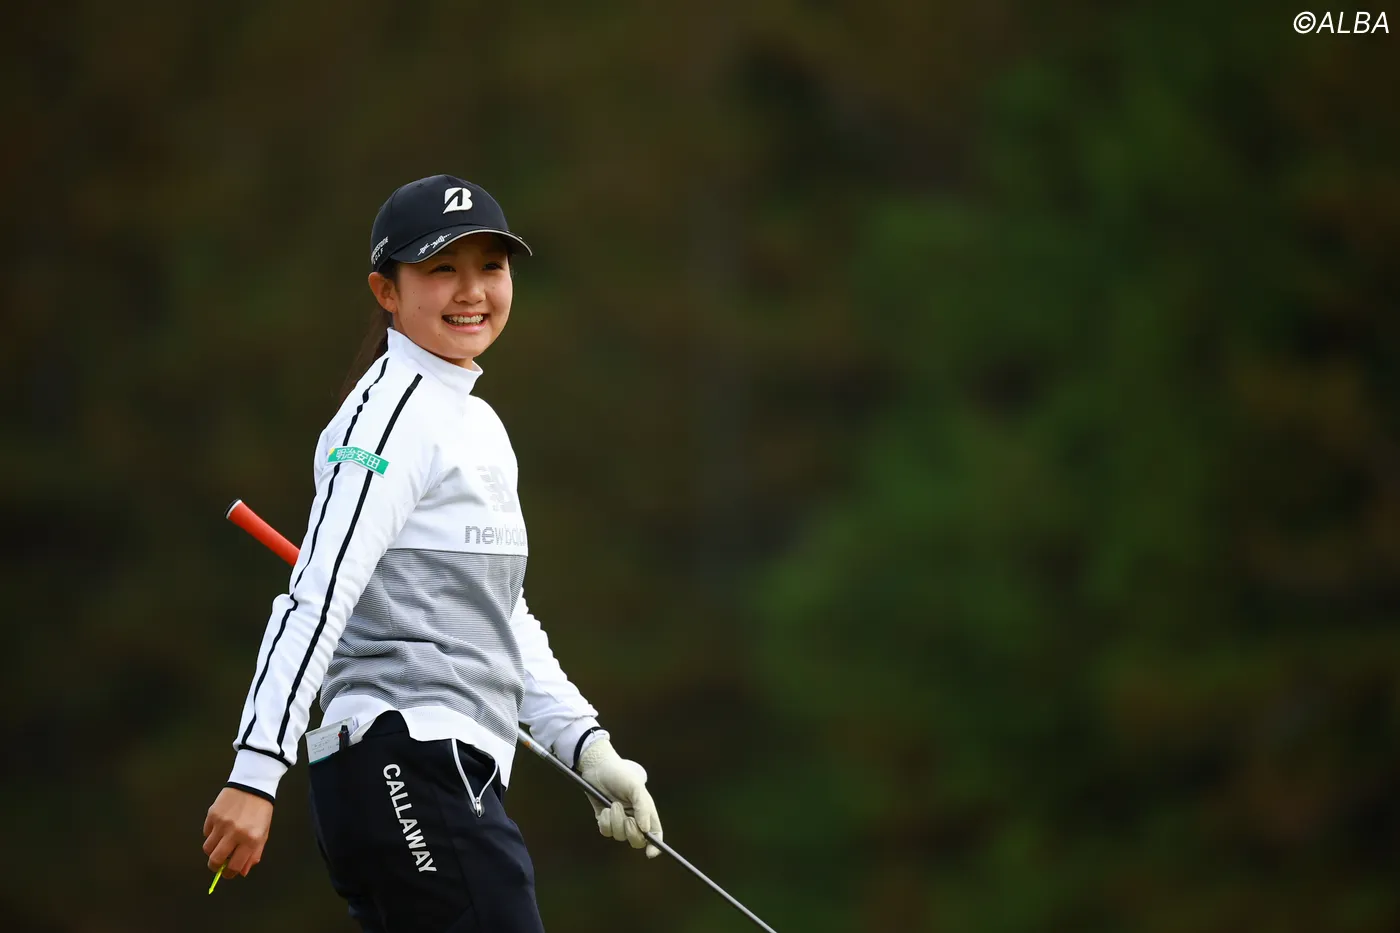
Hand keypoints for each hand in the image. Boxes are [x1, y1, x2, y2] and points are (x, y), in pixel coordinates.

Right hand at [203, 786, 273, 878]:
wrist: (254, 785)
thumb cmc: (260, 811)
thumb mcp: (263, 833)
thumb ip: (254, 854)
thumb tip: (241, 872)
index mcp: (251, 839)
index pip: (234, 866)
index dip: (229, 873)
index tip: (227, 872)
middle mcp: (235, 833)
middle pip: (215, 860)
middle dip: (215, 866)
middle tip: (218, 864)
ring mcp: (222, 824)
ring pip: (207, 848)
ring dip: (212, 850)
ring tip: (220, 843)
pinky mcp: (212, 815)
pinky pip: (206, 833)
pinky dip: (211, 834)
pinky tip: (220, 827)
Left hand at [577, 738, 662, 857]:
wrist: (598, 767)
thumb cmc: (621, 774)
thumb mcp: (636, 787)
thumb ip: (643, 807)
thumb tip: (646, 829)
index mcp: (646, 812)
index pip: (655, 834)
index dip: (655, 846)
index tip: (650, 853)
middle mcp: (634, 819)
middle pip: (637, 841)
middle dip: (632, 833)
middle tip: (628, 820)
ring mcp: (619, 821)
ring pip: (619, 836)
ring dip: (616, 821)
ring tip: (613, 805)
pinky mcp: (605, 820)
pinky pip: (606, 831)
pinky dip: (606, 821)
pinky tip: (605, 808)